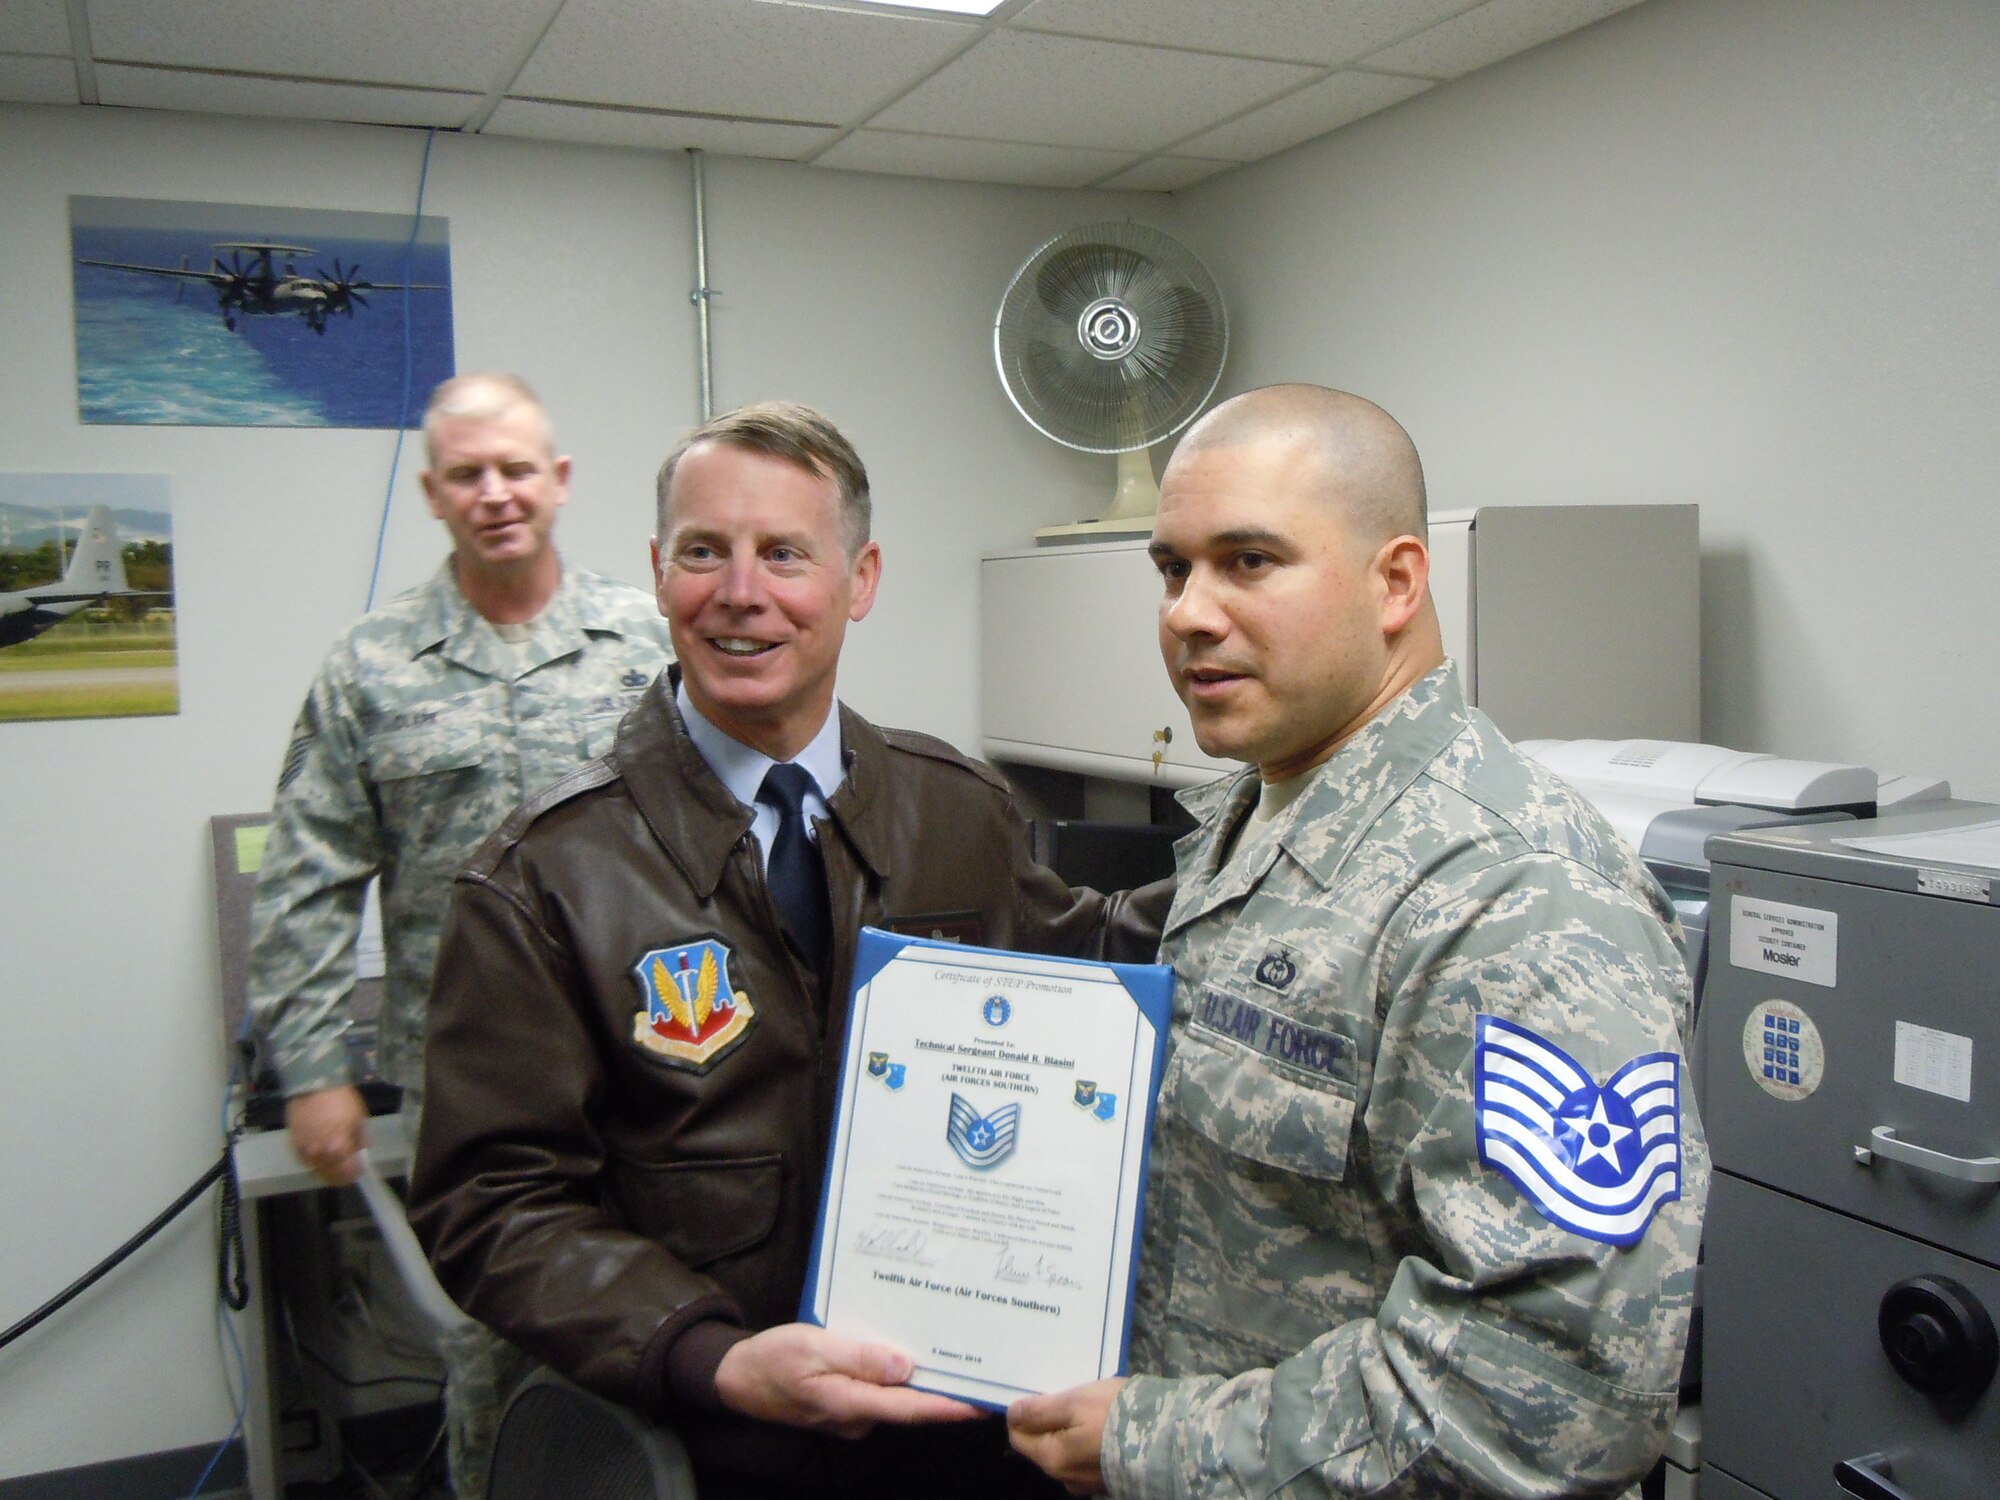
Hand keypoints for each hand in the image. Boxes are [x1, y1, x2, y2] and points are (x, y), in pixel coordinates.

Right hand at [284, 1086, 368, 1185]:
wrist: (312, 1085)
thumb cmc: (341, 1100)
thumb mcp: (359, 1118)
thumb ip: (361, 1139)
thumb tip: (360, 1151)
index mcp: (338, 1149)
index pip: (348, 1174)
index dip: (355, 1173)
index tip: (359, 1169)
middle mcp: (320, 1155)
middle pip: (331, 1177)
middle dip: (341, 1175)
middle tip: (347, 1167)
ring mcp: (305, 1151)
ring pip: (317, 1169)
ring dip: (327, 1167)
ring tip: (334, 1159)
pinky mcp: (294, 1145)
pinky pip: (306, 1160)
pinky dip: (315, 1159)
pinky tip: (320, 1151)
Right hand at [714, 1323, 981, 1439]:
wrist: (735, 1377)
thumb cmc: (772, 1359)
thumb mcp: (813, 1347)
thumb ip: (859, 1356)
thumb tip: (906, 1366)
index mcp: (851, 1404)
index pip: (912, 1408)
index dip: (950, 1406)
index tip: (983, 1401)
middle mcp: (858, 1416)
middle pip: (910, 1403)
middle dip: (946, 1387)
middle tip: (983, 1365)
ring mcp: (852, 1413)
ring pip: (896, 1396)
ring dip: (923, 1377)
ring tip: (957, 1351)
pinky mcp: (846, 1402)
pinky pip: (880, 1390)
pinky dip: (898, 1373)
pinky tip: (911, 1350)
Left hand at [1008, 1377, 1124, 1495]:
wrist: (1168, 1441)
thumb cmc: (1115, 1415)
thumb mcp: (1074, 1402)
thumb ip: (1039, 1410)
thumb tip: (1012, 1413)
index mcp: (1052, 1459)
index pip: (1017, 1436)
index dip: (1022, 1412)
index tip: (1038, 1390)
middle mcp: (1065, 1477)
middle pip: (1042, 1444)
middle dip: (1048, 1419)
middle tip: (1067, 1392)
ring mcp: (1087, 1481)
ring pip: (1065, 1449)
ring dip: (1070, 1428)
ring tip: (1088, 1404)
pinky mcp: (1108, 1478)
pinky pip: (1086, 1455)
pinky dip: (1088, 1438)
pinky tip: (1104, 1422)